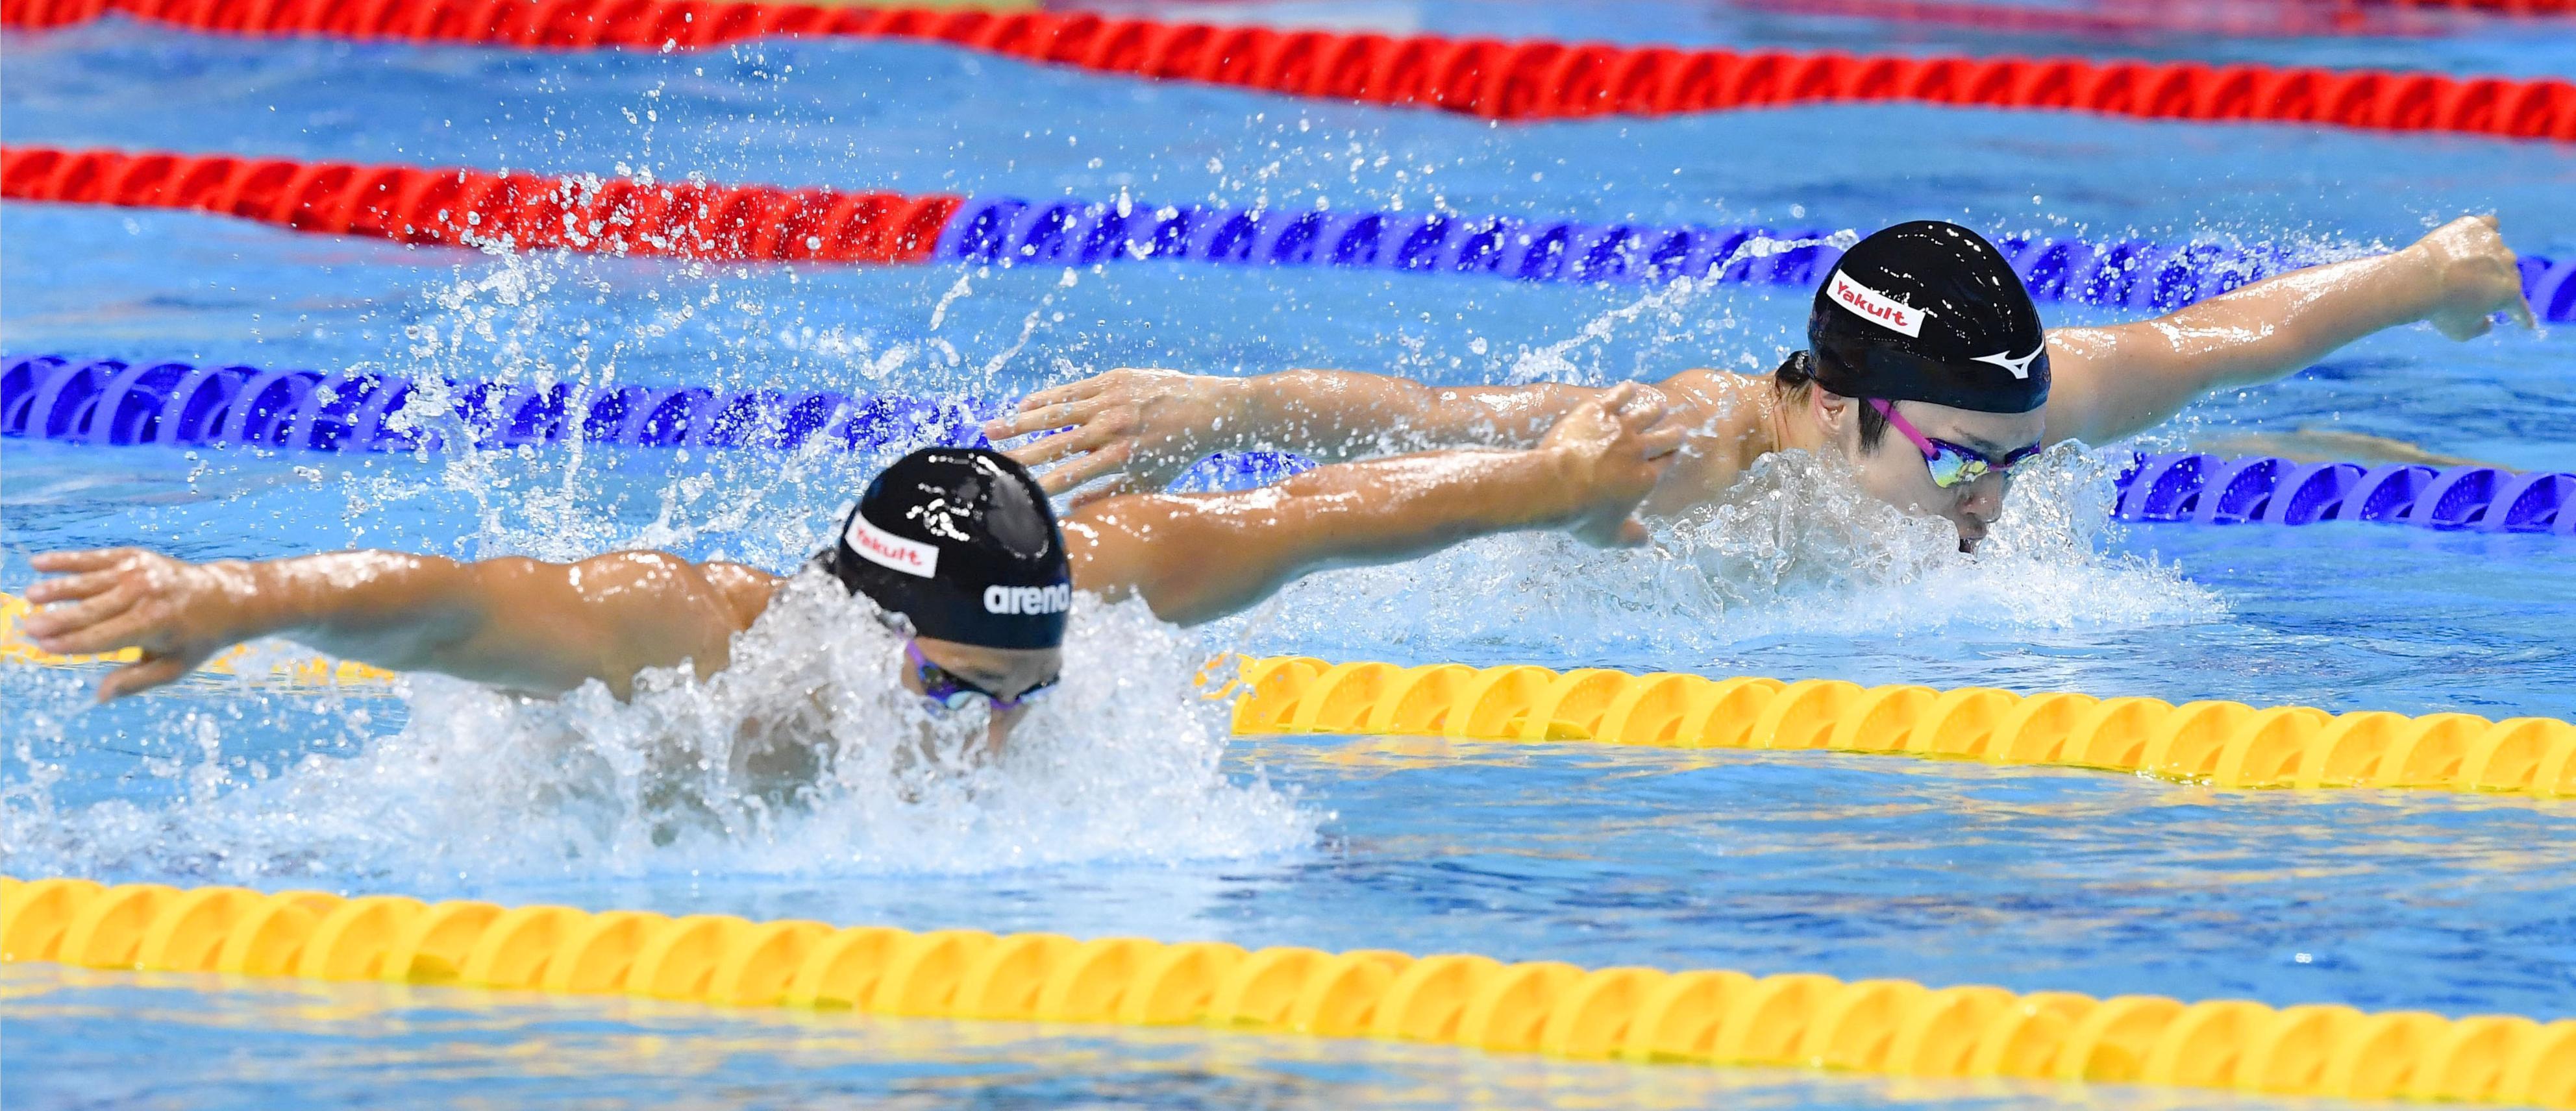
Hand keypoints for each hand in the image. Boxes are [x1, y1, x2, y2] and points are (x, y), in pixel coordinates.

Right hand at [21, 548, 255, 700]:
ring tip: (30, 596)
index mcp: (154, 624)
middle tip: (27, 628)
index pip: (104, 637)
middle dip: (58, 619)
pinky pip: (96, 558)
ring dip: (57, 588)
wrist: (227, 596)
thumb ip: (137, 681)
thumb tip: (100, 696)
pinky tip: (38, 563)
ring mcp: (140, 572)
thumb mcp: (174, 668)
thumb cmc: (196, 639)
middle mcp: (145, 595)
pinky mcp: (136, 557)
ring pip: (89, 581)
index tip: (44, 647)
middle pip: (92, 610)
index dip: (73, 643)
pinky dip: (67, 560)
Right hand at [983, 368, 1247, 504]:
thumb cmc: (1178, 453)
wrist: (1211, 410)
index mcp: (1121, 457)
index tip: (1014, 495)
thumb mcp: (1149, 482)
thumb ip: (1109, 495)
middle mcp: (1113, 427)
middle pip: (1054, 444)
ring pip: (1056, 413)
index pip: (1069, 475)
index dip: (1039, 486)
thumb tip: (1072, 510)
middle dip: (1019, 455)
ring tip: (989, 430)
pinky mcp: (1113, 379)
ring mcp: (1111, 400)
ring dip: (1019, 422)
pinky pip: (1072, 390)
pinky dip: (1046, 398)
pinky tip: (1021, 407)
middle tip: (989, 463)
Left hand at [1536, 382, 1685, 547]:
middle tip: (1680, 430)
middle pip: (1664, 438)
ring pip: (1645, 414)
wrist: (1557, 485)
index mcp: (1644, 478)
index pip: (1665, 464)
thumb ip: (1630, 537)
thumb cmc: (1582, 515)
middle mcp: (1639, 450)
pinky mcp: (1598, 412)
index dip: (1671, 458)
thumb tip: (1644, 540)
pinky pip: (1617, 397)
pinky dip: (1626, 391)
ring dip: (1655, 410)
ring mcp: (1620, 428)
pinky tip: (1630, 387)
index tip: (1675, 453)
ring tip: (1661, 406)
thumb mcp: (1608, 536)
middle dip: (1674, 434)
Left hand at [2411, 214, 2535, 338]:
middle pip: (2507, 275)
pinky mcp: (2474, 226)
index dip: (2522, 317)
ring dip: (2488, 259)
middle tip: (2480, 290)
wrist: (2418, 279)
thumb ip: (2479, 329)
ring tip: (2469, 266)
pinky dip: (2484, 231)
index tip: (2526, 325)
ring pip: (2496, 251)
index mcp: (2509, 292)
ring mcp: (2493, 242)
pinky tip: (2477, 236)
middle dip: (2496, 284)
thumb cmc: (2439, 310)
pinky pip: (2487, 225)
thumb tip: (2488, 322)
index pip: (2519, 307)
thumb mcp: (2460, 332)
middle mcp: (2508, 264)